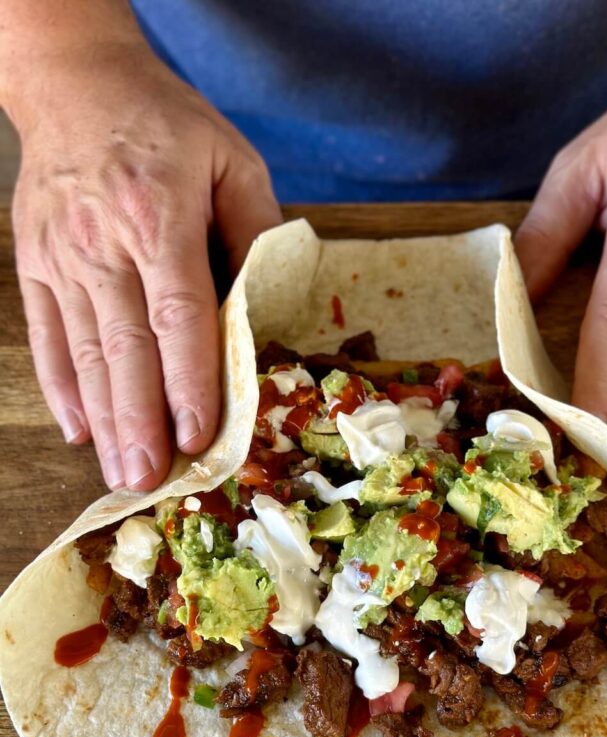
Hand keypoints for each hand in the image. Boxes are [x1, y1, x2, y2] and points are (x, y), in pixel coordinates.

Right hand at [11, 43, 280, 489]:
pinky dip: (61, 387)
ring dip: (104, 420)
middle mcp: (104, 244)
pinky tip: (80, 430)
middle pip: (124, 348)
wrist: (74, 81)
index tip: (198, 436)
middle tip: (153, 482)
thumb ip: (256, 230)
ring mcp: (61, 257)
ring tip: (121, 474)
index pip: (178, 315)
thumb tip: (269, 305)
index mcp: (160, 217)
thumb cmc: (166, 124)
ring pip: (83, 353)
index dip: (188, 381)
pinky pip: (44, 335)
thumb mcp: (231, 159)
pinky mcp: (34, 264)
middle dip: (140, 422)